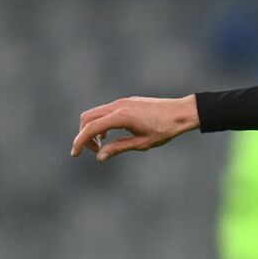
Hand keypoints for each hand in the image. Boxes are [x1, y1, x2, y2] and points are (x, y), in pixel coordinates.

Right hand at [71, 95, 199, 160]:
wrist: (182, 112)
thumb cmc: (165, 129)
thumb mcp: (142, 143)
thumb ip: (119, 148)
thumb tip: (100, 157)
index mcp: (121, 116)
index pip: (92, 128)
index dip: (80, 141)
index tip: (75, 154)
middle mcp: (118, 105)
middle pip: (88, 118)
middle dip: (84, 135)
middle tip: (93, 151)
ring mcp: (122, 102)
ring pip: (96, 113)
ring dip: (92, 129)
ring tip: (102, 145)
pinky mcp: (126, 102)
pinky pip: (106, 111)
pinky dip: (101, 123)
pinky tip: (109, 136)